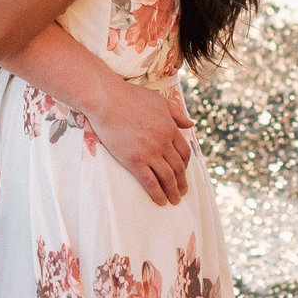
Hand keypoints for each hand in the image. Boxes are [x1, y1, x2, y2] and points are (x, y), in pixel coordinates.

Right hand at [98, 80, 190, 207]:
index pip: (185, 152)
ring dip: (173, 192)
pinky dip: (158, 194)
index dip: (186, 165)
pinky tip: (160, 201)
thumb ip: (176, 113)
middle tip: (182, 192)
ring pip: (167, 178)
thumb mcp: (159, 100)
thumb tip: (191, 124)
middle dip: (182, 182)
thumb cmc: (130, 97)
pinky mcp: (134, 161)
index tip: (183, 172)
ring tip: (174, 200)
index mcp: (170, 128)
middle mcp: (163, 142)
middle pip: (178, 168)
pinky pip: (150, 182)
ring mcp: (149, 152)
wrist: (106, 100)